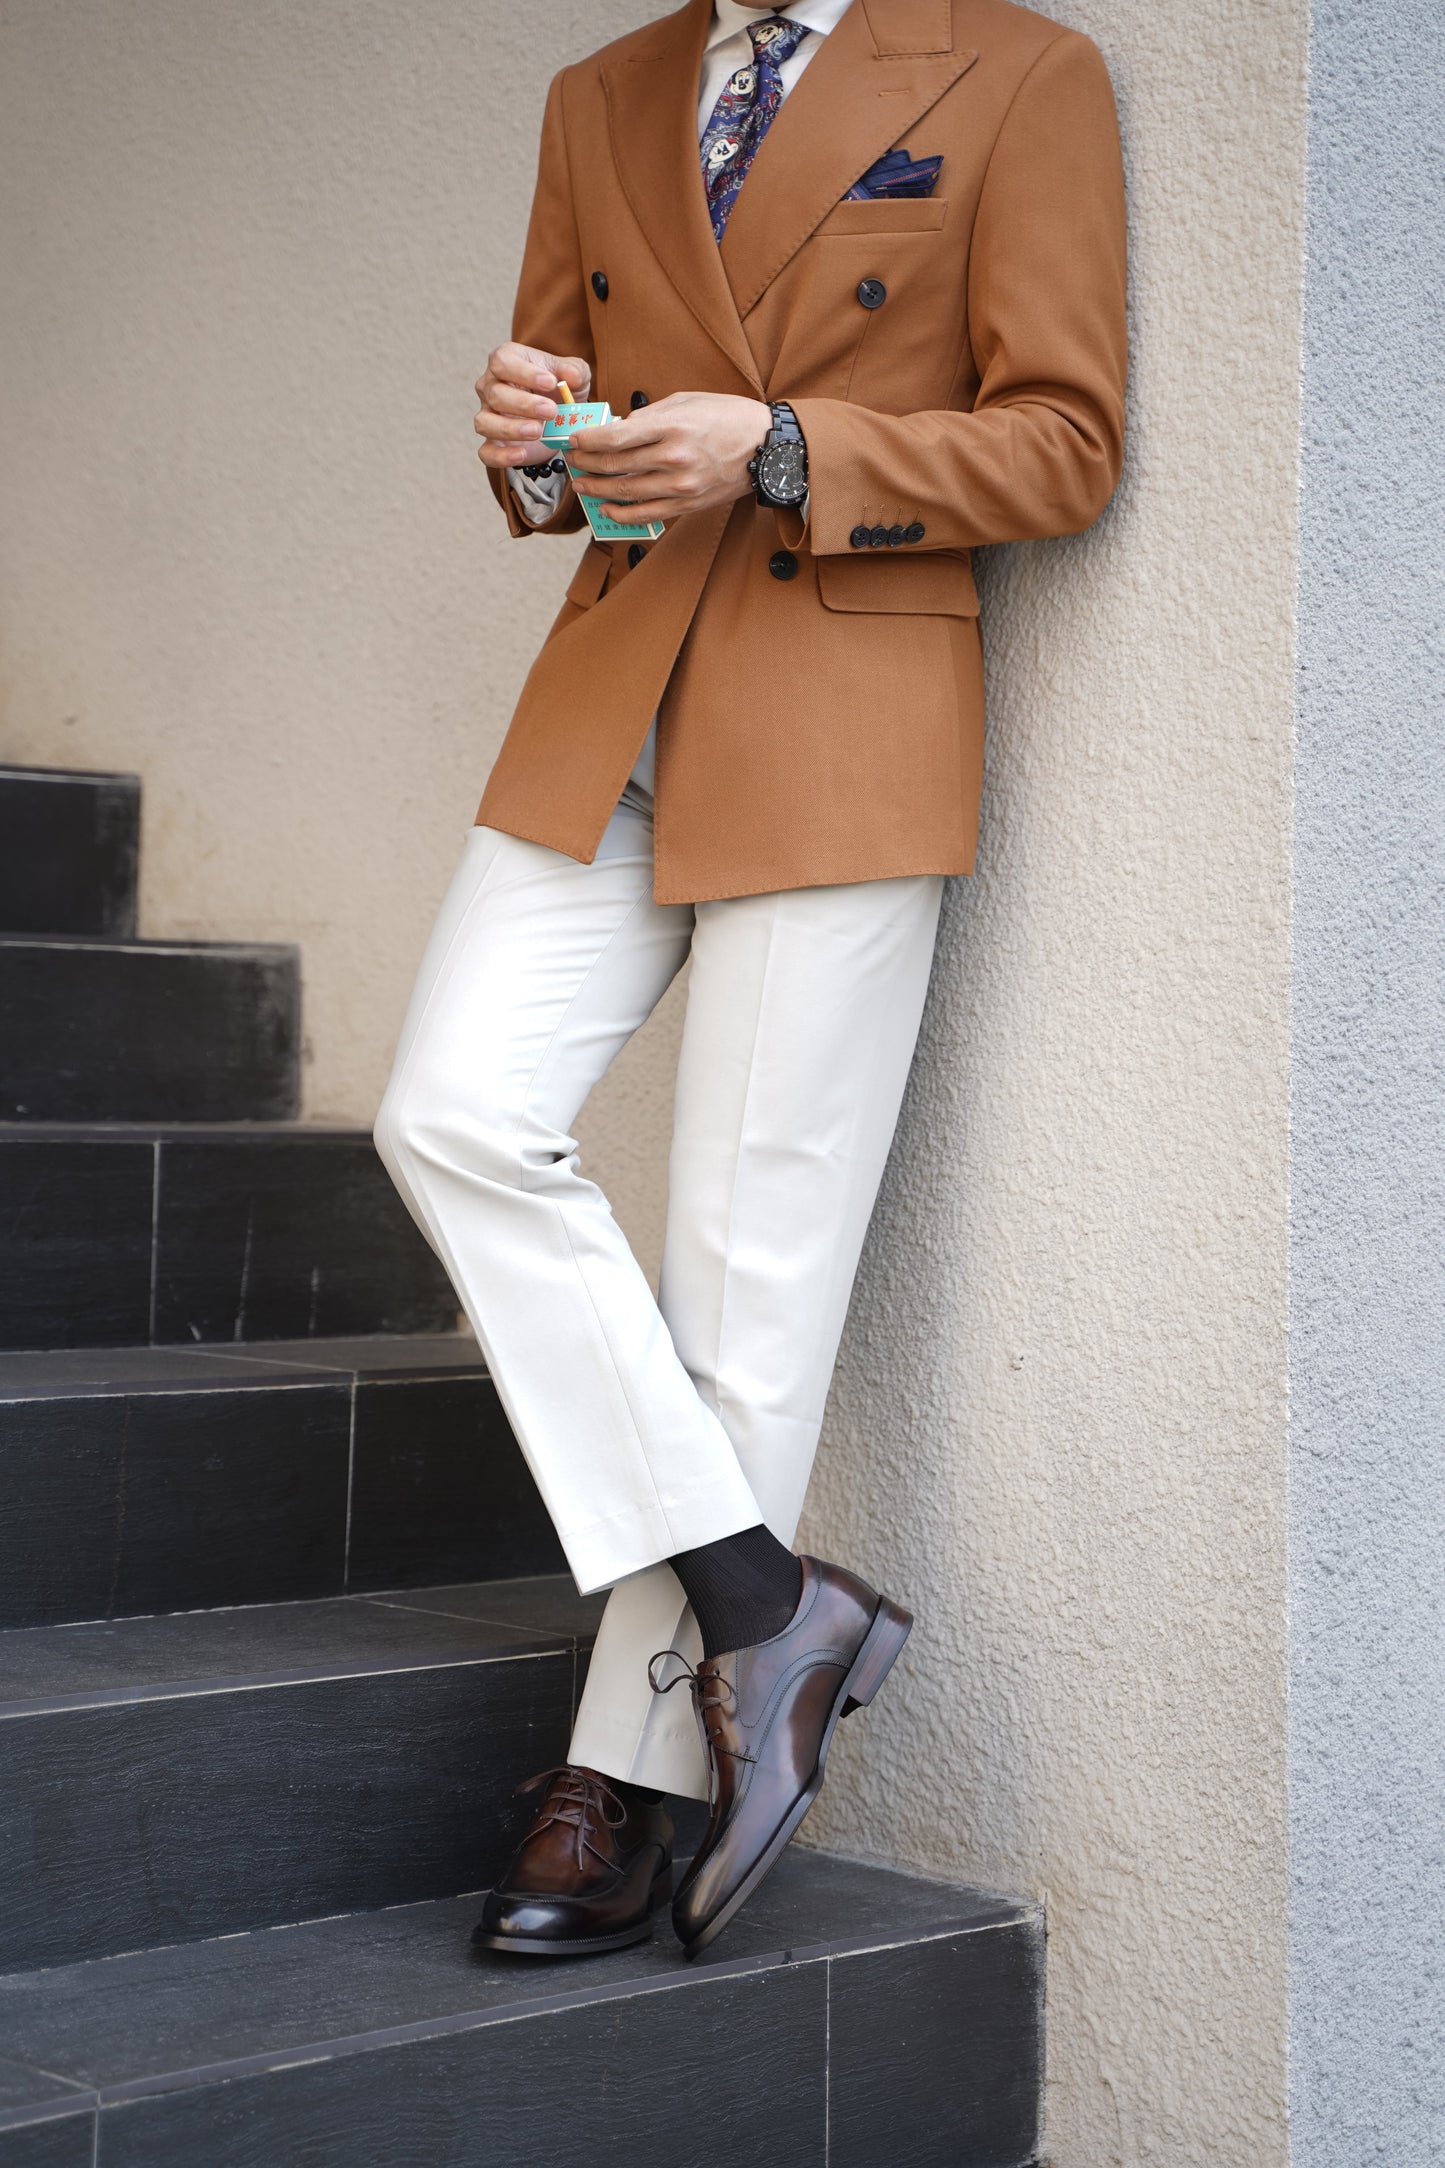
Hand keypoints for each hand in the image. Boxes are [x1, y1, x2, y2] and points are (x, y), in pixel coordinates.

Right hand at [473, 342, 591, 468]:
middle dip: (524, 404)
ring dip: (510, 429)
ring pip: (485, 422)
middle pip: (495, 394)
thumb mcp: (574, 375)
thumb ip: (574, 371)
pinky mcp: (493, 443)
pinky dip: (501, 456)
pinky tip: (522, 454)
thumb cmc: (559, 388)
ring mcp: (488, 415)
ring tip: (537, 432)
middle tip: (550, 411)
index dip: (525, 373)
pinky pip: (487, 452)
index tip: (551, 383)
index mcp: (506, 361)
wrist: (559, 418)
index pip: (503, 362)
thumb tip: (572, 376)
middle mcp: (490, 387)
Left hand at [564, 393, 771, 522]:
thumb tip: (618, 429)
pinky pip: (647, 514)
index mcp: (672, 425)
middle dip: (586, 464)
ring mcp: (681, 485)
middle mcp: (674, 457)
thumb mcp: (687, 401)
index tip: (573, 440)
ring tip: (581, 485)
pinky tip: (607, 509)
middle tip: (572, 462)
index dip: (588, 441)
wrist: (766, 448)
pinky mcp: (688, 504)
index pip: (616, 437)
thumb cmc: (727, 417)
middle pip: (615, 466)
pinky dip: (622, 514)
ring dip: (597, 491)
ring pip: (626, 493)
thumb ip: (650, 416)